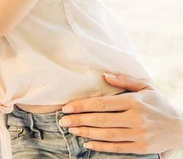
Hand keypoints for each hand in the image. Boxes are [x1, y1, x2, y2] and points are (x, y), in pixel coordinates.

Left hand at [60, 73, 182, 154]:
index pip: (102, 103)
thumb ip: (124, 80)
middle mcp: (136, 118)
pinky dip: (101, 146)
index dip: (82, 106)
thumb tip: (104, 75)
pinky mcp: (142, 148)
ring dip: (86, 132)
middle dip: (79, 120)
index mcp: (134, 101)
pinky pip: (117, 148)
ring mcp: (139, 134)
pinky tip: (88, 143)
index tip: (67, 107)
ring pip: (107, 135)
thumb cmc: (160, 104)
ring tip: (72, 130)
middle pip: (101, 120)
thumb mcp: (146, 87)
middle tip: (62, 121)